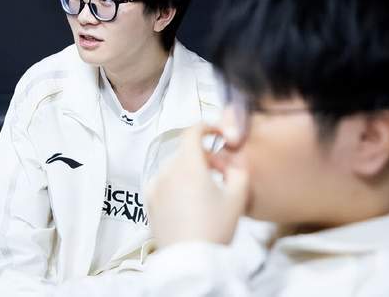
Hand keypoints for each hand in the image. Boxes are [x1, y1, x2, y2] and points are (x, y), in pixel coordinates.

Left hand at [147, 123, 247, 247]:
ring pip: (175, 167)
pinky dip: (178, 183)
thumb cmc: (214, 228)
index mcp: (187, 164)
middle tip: (224, 172)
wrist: (190, 261)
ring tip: (208, 191)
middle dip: (206, 156)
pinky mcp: (149, 201)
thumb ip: (239, 170)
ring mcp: (155, 186)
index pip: (192, 131)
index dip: (207, 126)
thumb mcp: (238, 197)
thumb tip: (234, 160)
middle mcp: (166, 170)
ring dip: (191, 170)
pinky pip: (165, 182)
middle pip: (186, 151)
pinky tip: (190, 202)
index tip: (218, 132)